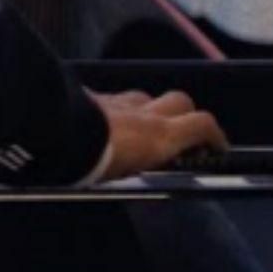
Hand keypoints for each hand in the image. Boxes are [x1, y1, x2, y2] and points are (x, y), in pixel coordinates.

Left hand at [90, 88, 229, 180]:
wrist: (55, 134)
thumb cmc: (88, 163)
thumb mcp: (121, 176)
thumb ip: (135, 166)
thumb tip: (134, 168)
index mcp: (160, 135)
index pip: (201, 124)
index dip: (214, 135)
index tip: (217, 146)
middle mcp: (145, 113)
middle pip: (180, 101)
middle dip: (186, 114)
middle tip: (182, 133)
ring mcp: (119, 100)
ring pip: (146, 97)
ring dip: (150, 110)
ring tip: (142, 129)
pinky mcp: (94, 95)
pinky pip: (115, 98)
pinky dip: (119, 108)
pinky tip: (108, 121)